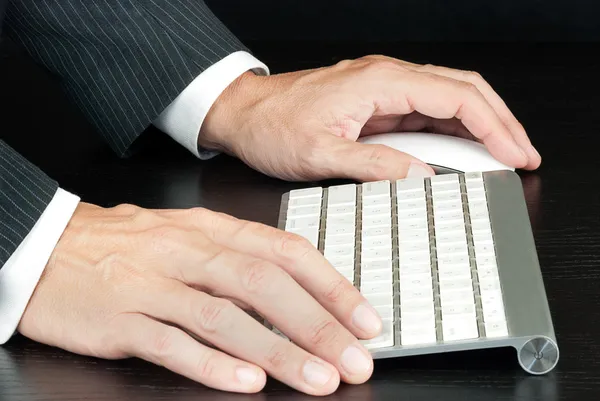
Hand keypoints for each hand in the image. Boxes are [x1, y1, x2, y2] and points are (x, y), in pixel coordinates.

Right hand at [19, 203, 382, 394]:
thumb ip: (239, 258)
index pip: (285, 251)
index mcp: (211, 229)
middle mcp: (187, 251)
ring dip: (276, 351)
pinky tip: (246, 385)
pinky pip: (170, 342)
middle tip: (355, 360)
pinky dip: (211, 365)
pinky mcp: (119, 319)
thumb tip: (300, 292)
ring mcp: (152, 284)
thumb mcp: (188, 234)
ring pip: (223, 317)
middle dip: (317, 324)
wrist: (49, 244)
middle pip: (263, 285)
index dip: (331, 285)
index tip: (365, 319)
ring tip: (317, 380)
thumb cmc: (128, 242)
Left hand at [200, 55, 540, 180]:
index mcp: (380, 83)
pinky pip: (426, 112)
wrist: (244, 115)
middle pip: (463, 90)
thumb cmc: (272, 127)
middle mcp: (387, 79)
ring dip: (481, 125)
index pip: (456, 97)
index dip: (493, 127)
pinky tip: (463, 150)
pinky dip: (453, 130)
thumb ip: (372, 165)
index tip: (514, 154)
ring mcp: (383, 90)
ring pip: (449, 98)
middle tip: (522, 154)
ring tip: (504, 154)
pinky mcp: (376, 104)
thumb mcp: (319, 154)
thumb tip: (421, 175)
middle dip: (500, 122)